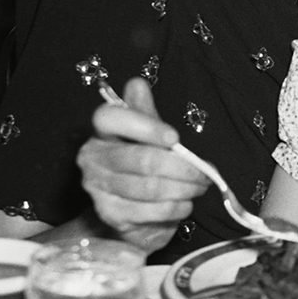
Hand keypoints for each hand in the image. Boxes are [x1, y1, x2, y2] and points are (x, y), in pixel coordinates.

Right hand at [78, 77, 208, 253]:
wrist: (128, 209)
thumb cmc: (141, 161)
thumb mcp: (145, 132)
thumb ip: (144, 111)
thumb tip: (137, 84)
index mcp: (102, 130)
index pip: (112, 119)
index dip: (145, 126)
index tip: (175, 138)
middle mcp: (93, 158)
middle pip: (142, 160)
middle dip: (183, 167)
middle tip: (205, 172)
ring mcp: (97, 188)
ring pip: (150, 188)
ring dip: (184, 188)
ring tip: (200, 186)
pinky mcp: (109, 214)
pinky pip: (151, 211)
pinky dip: (176, 207)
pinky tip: (186, 204)